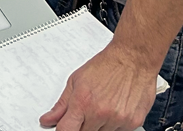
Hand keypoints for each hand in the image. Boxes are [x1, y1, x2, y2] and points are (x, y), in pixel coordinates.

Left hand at [40, 43, 156, 130]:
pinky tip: (116, 108)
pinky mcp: (134, 122)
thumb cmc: (106, 66)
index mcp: (83, 102)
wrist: (133, 58)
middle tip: (87, 111)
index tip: (64, 128)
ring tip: (104, 105)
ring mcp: (118, 120)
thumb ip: (61, 104)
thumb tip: (48, 119)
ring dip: (100, 125)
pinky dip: (115, 124)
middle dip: (82, 125)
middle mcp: (100, 113)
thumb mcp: (76, 80)